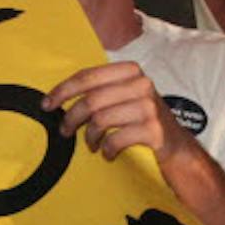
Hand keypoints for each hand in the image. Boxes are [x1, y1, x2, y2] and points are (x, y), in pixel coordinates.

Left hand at [44, 61, 200, 171]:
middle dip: (72, 118)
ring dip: (90, 137)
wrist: (177, 146)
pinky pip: (115, 139)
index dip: (63, 90)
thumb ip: (100, 92)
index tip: (47, 104)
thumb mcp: (125, 97)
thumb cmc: (142, 121)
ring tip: (92, 144)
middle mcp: (142, 84)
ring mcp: (149, 107)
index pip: (88, 76)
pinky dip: (106, 149)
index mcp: (131, 71)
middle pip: (91, 100)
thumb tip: (58, 97)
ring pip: (100, 120)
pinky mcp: (154, 130)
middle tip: (65, 131)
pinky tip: (108, 154)